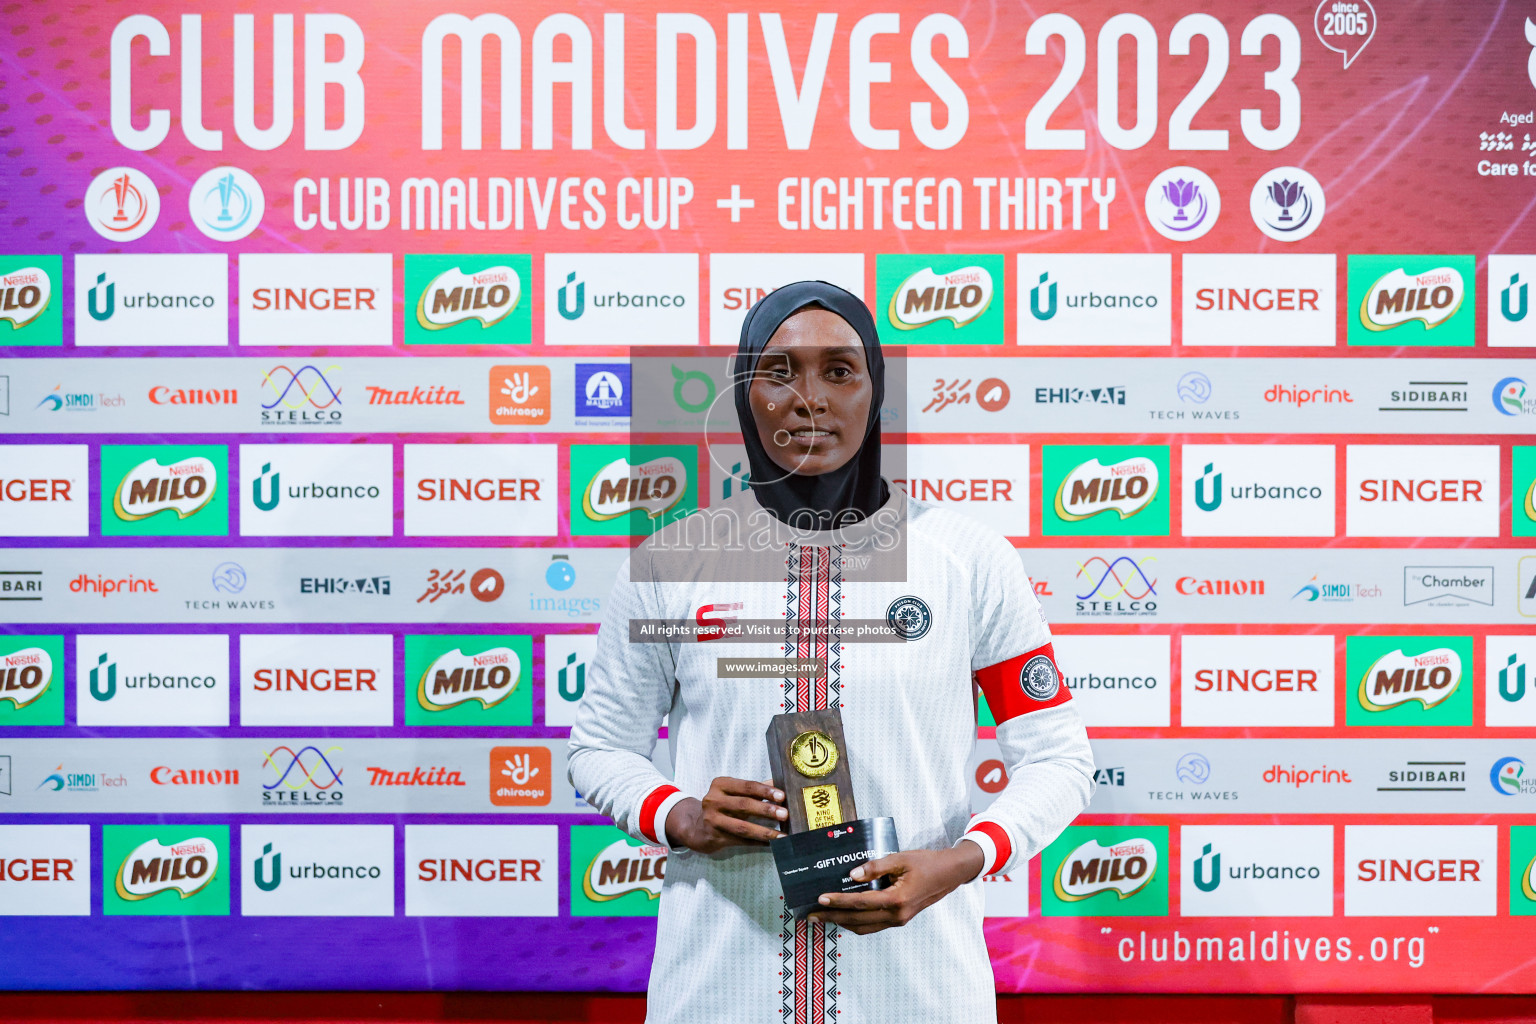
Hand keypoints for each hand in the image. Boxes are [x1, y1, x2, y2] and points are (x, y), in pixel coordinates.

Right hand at [663, 777, 787, 853]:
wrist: (697, 827)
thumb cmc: (722, 806)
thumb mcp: (733, 792)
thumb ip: (755, 788)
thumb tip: (780, 784)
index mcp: (720, 785)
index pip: (746, 786)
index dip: (764, 791)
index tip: (782, 796)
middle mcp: (713, 801)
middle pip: (744, 805)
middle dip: (766, 810)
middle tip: (785, 814)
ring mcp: (713, 820)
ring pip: (742, 827)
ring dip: (764, 831)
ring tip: (781, 835)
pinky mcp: (715, 837)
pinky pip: (741, 841)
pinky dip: (758, 843)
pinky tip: (772, 844)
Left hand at [807, 843, 985, 934]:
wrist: (949, 874)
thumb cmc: (927, 863)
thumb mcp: (901, 858)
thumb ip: (876, 866)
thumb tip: (852, 874)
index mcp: (896, 900)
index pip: (859, 903)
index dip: (838, 902)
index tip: (819, 900)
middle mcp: (896, 915)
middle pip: (857, 920)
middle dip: (832, 918)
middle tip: (811, 915)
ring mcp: (898, 920)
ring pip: (864, 927)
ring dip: (842, 922)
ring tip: (823, 916)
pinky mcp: (899, 919)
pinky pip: (873, 925)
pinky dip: (856, 922)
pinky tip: (845, 914)